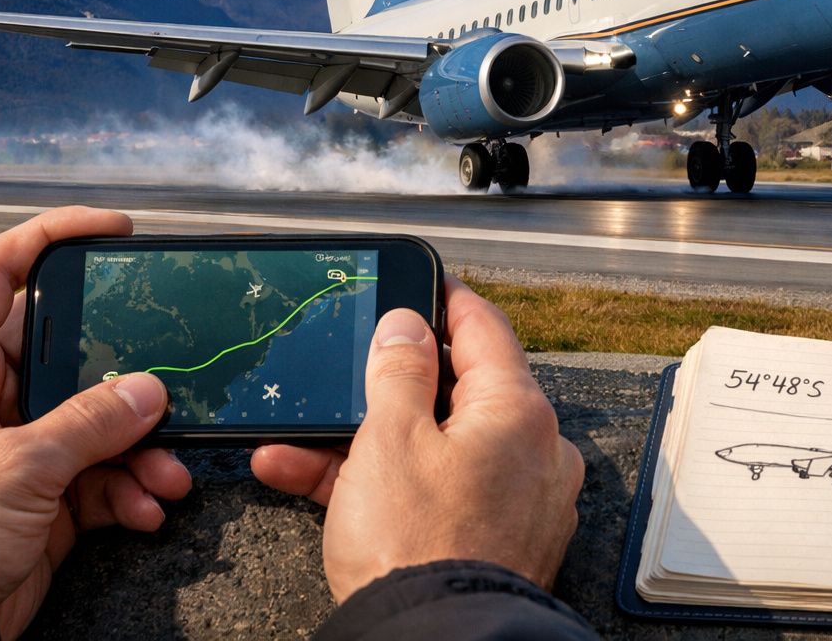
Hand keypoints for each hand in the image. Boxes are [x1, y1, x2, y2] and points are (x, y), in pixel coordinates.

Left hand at [0, 207, 191, 638]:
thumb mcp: (15, 466)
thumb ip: (91, 422)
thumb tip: (149, 390)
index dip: (51, 236)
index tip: (113, 231)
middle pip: (70, 350)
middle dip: (127, 372)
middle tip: (173, 371)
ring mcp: (15, 446)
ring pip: (97, 419)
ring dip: (142, 445)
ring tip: (167, 470)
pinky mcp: (41, 495)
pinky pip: (102, 474)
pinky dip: (131, 489)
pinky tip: (147, 505)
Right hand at [252, 277, 584, 601]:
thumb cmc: (417, 546)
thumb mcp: (390, 438)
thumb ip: (399, 371)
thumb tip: (408, 327)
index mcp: (519, 412)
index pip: (484, 329)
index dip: (446, 301)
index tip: (423, 284)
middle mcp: (534, 451)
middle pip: (456, 394)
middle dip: (386, 389)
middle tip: (345, 375)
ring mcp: (520, 500)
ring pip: (436, 449)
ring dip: (367, 444)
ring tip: (297, 444)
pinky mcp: (497, 540)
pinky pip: (440, 493)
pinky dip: (389, 486)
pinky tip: (317, 485)